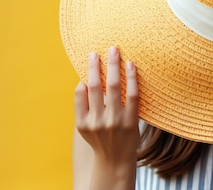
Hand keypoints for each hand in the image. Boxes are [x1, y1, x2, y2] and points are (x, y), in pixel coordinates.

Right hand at [74, 46, 138, 187]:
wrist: (115, 161)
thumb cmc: (99, 139)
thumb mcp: (83, 127)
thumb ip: (81, 106)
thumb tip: (82, 80)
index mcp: (83, 122)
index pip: (80, 93)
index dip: (85, 75)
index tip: (90, 58)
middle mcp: (97, 121)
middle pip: (95, 86)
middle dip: (96, 66)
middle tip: (97, 51)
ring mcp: (115, 121)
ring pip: (113, 87)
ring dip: (113, 66)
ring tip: (114, 50)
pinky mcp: (131, 122)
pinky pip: (132, 96)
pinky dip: (131, 79)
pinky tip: (130, 66)